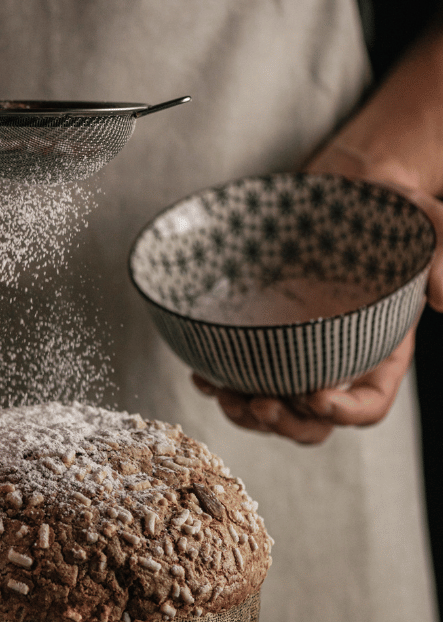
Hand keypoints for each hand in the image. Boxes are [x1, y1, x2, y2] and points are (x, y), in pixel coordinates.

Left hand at [192, 145, 442, 444]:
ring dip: (247, 414)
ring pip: (273, 411)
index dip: (345, 412)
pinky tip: (203, 376)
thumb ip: (441, 259)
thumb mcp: (423, 223)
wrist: (338, 199)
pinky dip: (219, 385)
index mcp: (379, 356)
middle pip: (314, 423)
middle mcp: (336, 366)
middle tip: (260, 403)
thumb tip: (442, 298)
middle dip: (287, 423)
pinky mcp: (262, 346)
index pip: (369, 405)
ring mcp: (296, 360)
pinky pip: (241, 380)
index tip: (316, 397)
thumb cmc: (384, 214)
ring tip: (225, 394)